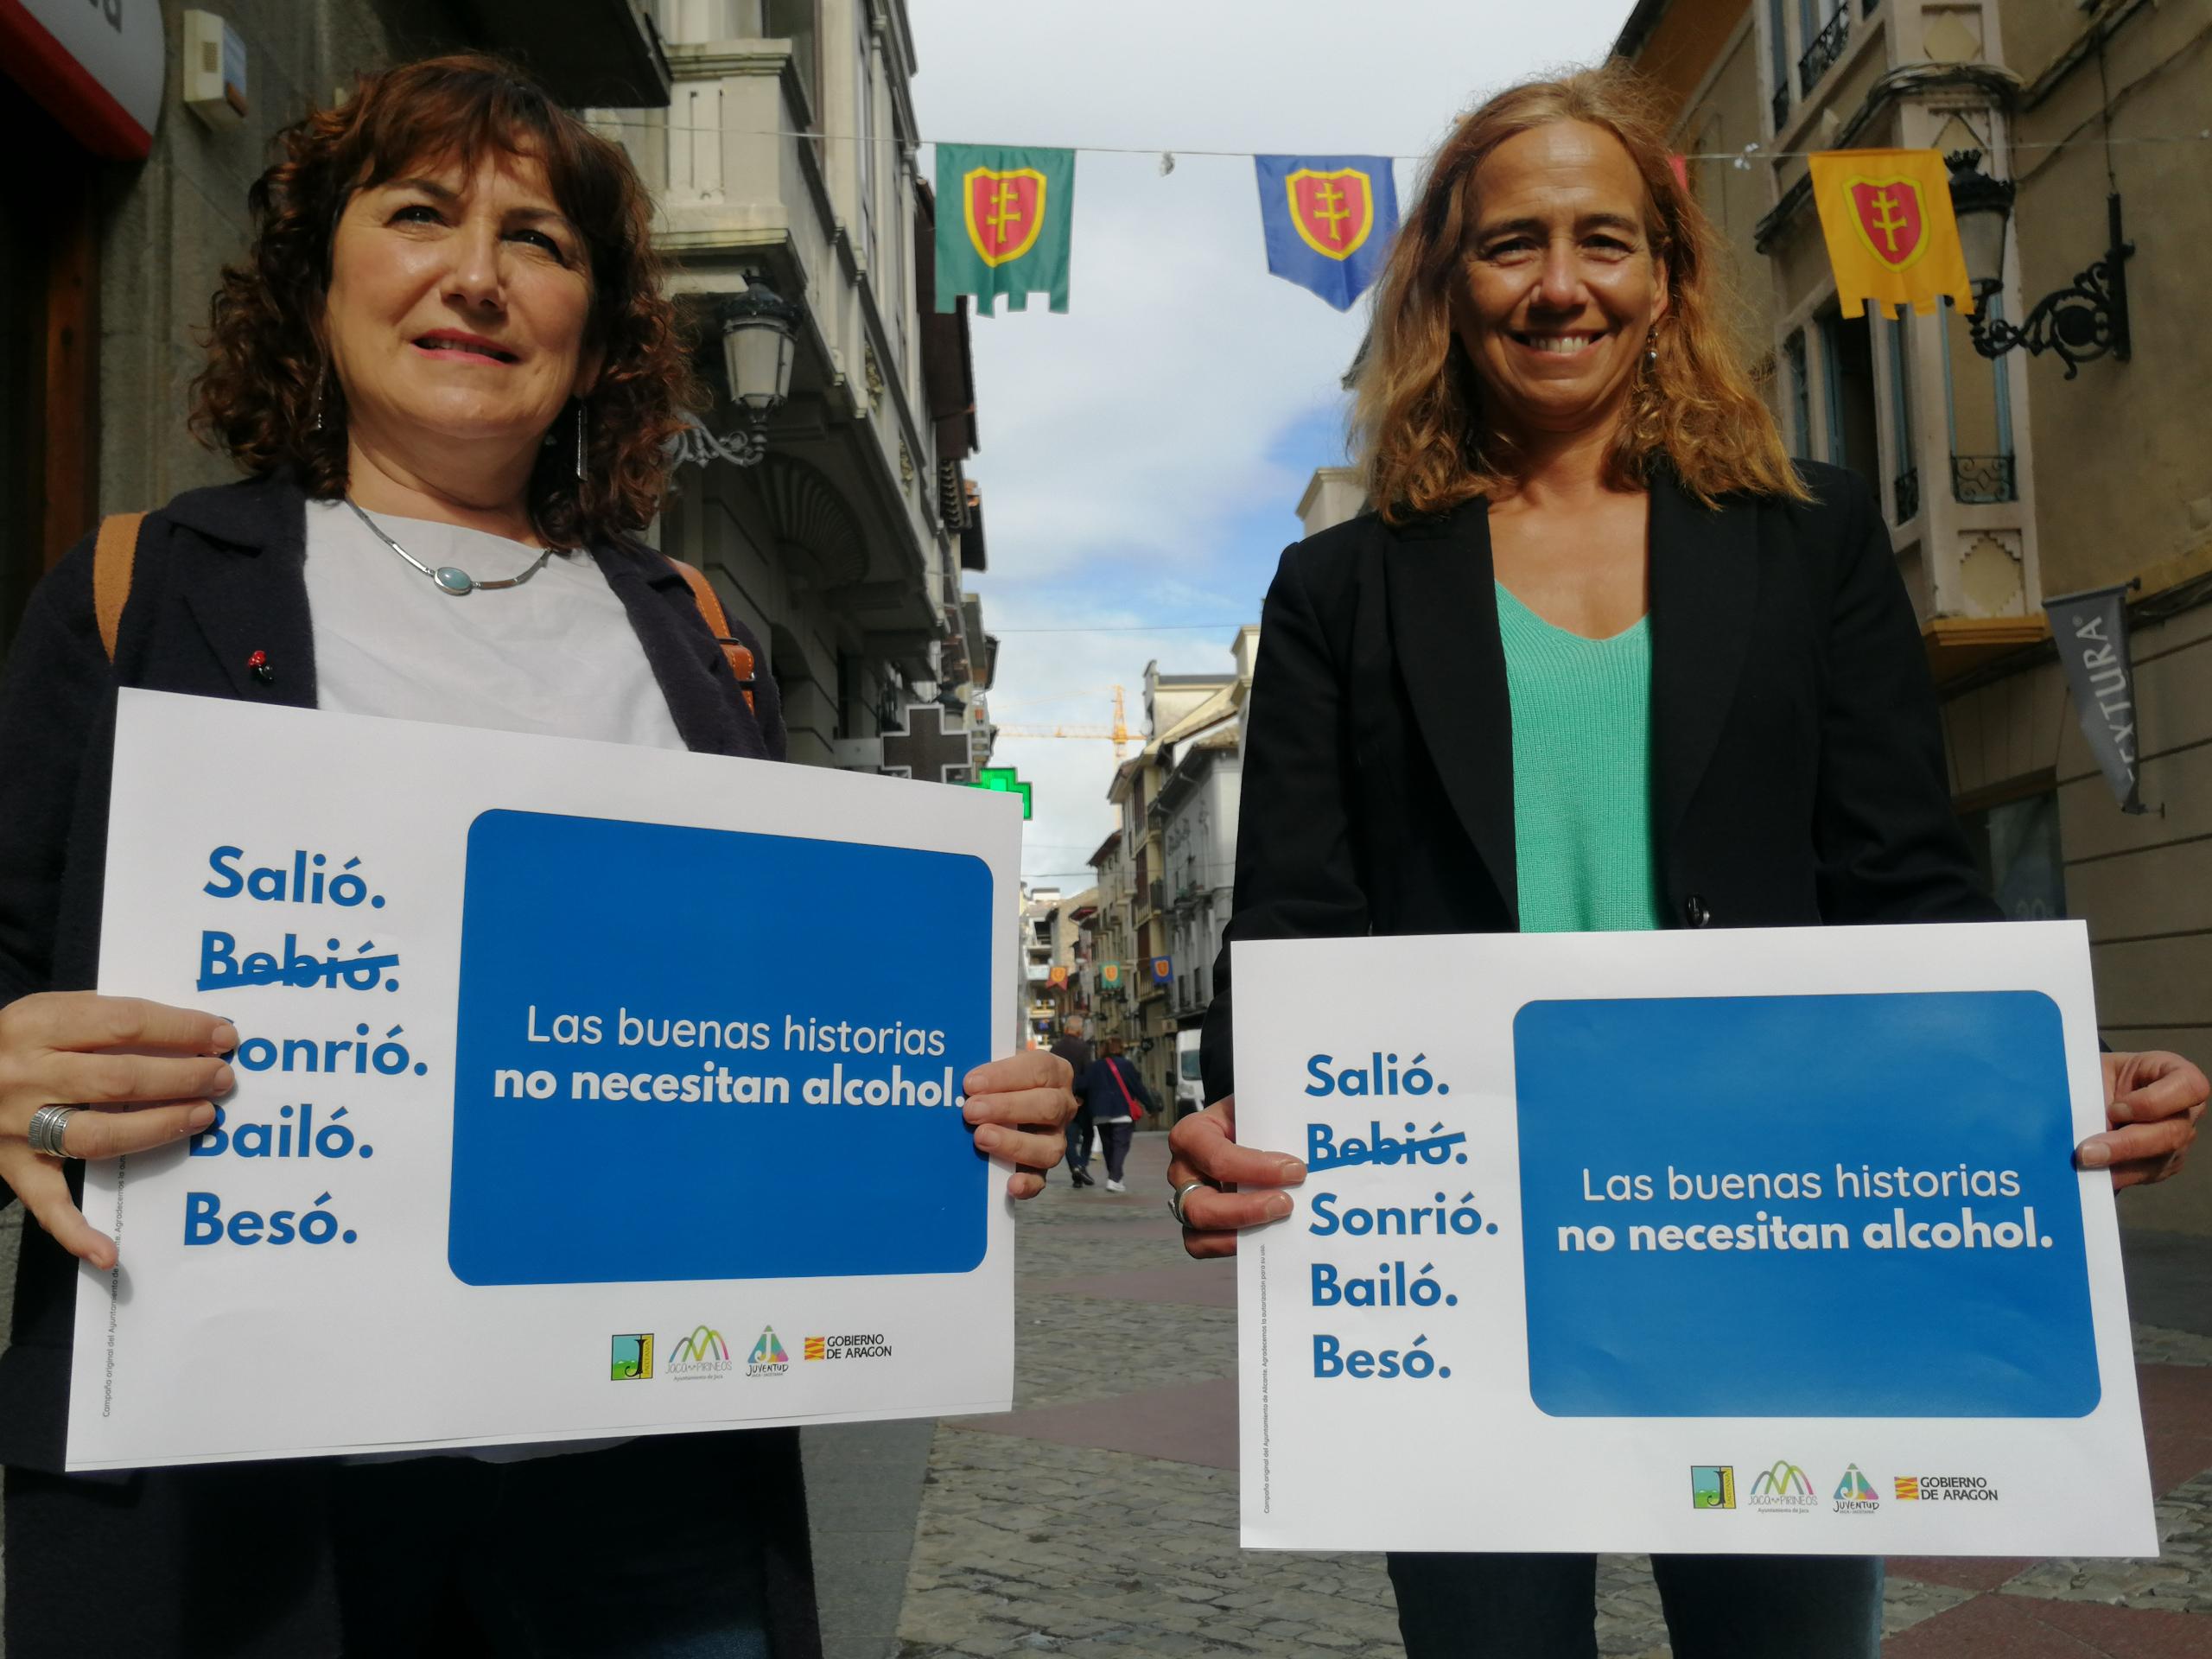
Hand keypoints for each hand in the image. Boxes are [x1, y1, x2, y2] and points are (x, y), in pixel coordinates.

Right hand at [0, 993, 237, 1268]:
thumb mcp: (52, 1011)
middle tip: (221, 1079)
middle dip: (182, 1079)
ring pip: (97, 1135)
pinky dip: (76, 1232)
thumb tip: (194, 1034)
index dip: (181, 1030)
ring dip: (158, 1129)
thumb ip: (109, 1019)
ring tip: (203, 1117)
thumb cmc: (19, 1039)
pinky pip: (45, 1204)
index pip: (124, 1023)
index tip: (222, 1036)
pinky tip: (110, 1254)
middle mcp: (27, 1075)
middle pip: (119, 1080)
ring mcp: (17, 1125)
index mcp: (39, 1024)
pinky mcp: (13, 1165)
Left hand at [963, 1050, 1075, 1200]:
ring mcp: (1057, 1138)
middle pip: (1047, 1106)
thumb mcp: (1002, 1066)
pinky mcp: (1044, 1166)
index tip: (971, 1084)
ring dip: (1014, 1144)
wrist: (1019, 1100)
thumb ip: (988, 1073)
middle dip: (1006, 1108)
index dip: (1004, 1076)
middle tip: (971, 1111)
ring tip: (981, 1138)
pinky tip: (1010, 1184)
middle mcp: (1062, 1106)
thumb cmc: (1005, 1080)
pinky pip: (1042, 1180)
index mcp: (1054, 1073)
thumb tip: (961, 1083)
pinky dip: (1028, 1184)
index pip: (1037, 1070)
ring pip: (1050, 1147)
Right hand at [1166, 1093, 1306, 1258]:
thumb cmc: (1249, 1116)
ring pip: (1200, 1234)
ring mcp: (1187, 1202)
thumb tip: (1309, 1146)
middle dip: (1246, 1210)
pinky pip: (1206, 1246)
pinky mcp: (1199, 1225)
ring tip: (1277, 1225)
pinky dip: (1235, 1247)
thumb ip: (1273, 1121)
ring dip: (1241, 1235)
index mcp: (1191, 1135)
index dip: (1258, 1169)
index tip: (1297, 1169)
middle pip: (1200, 1206)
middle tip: (1286, 1204)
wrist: (1243, 1124)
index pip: (1218, 1158)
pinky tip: (1267, 1237)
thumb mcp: (1256, 1107)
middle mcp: (1182, 1172)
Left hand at [2077, 1050, 2204, 1189]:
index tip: (2115, 1108)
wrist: (2089, 1096)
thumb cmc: (2096, 1075)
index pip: (2190, 1086)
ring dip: (2118, 1163)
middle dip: (2126, 1144)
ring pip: (2159, 1160)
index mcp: (2175, 1073)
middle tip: (2086, 1151)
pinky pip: (2143, 1175)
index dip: (2154, 1101)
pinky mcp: (2163, 1165)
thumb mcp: (2093, 1069)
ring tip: (2085, 1162)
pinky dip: (2115, 1174)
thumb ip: (2090, 1084)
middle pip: (2173, 1133)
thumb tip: (2067, 1111)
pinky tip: (2092, 1172)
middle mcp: (2185, 1109)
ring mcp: (2179, 1140)